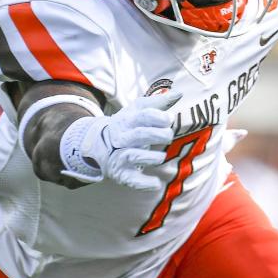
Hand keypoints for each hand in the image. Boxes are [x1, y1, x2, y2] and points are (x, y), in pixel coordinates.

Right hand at [61, 92, 178, 190]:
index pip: (144, 115)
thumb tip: (179, 93)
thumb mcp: (139, 110)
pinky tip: (156, 183)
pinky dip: (144, 183)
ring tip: (161, 157)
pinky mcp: (121, 173)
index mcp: (128, 120)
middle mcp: (123, 138)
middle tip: (169, 136)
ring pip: (133, 156)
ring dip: (151, 157)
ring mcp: (120, 156)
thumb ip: (160, 102)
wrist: (99, 144)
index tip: (169, 119)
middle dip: (158, 135)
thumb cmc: (128, 124)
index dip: (159, 117)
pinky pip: (131, 179)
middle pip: (140, 135)